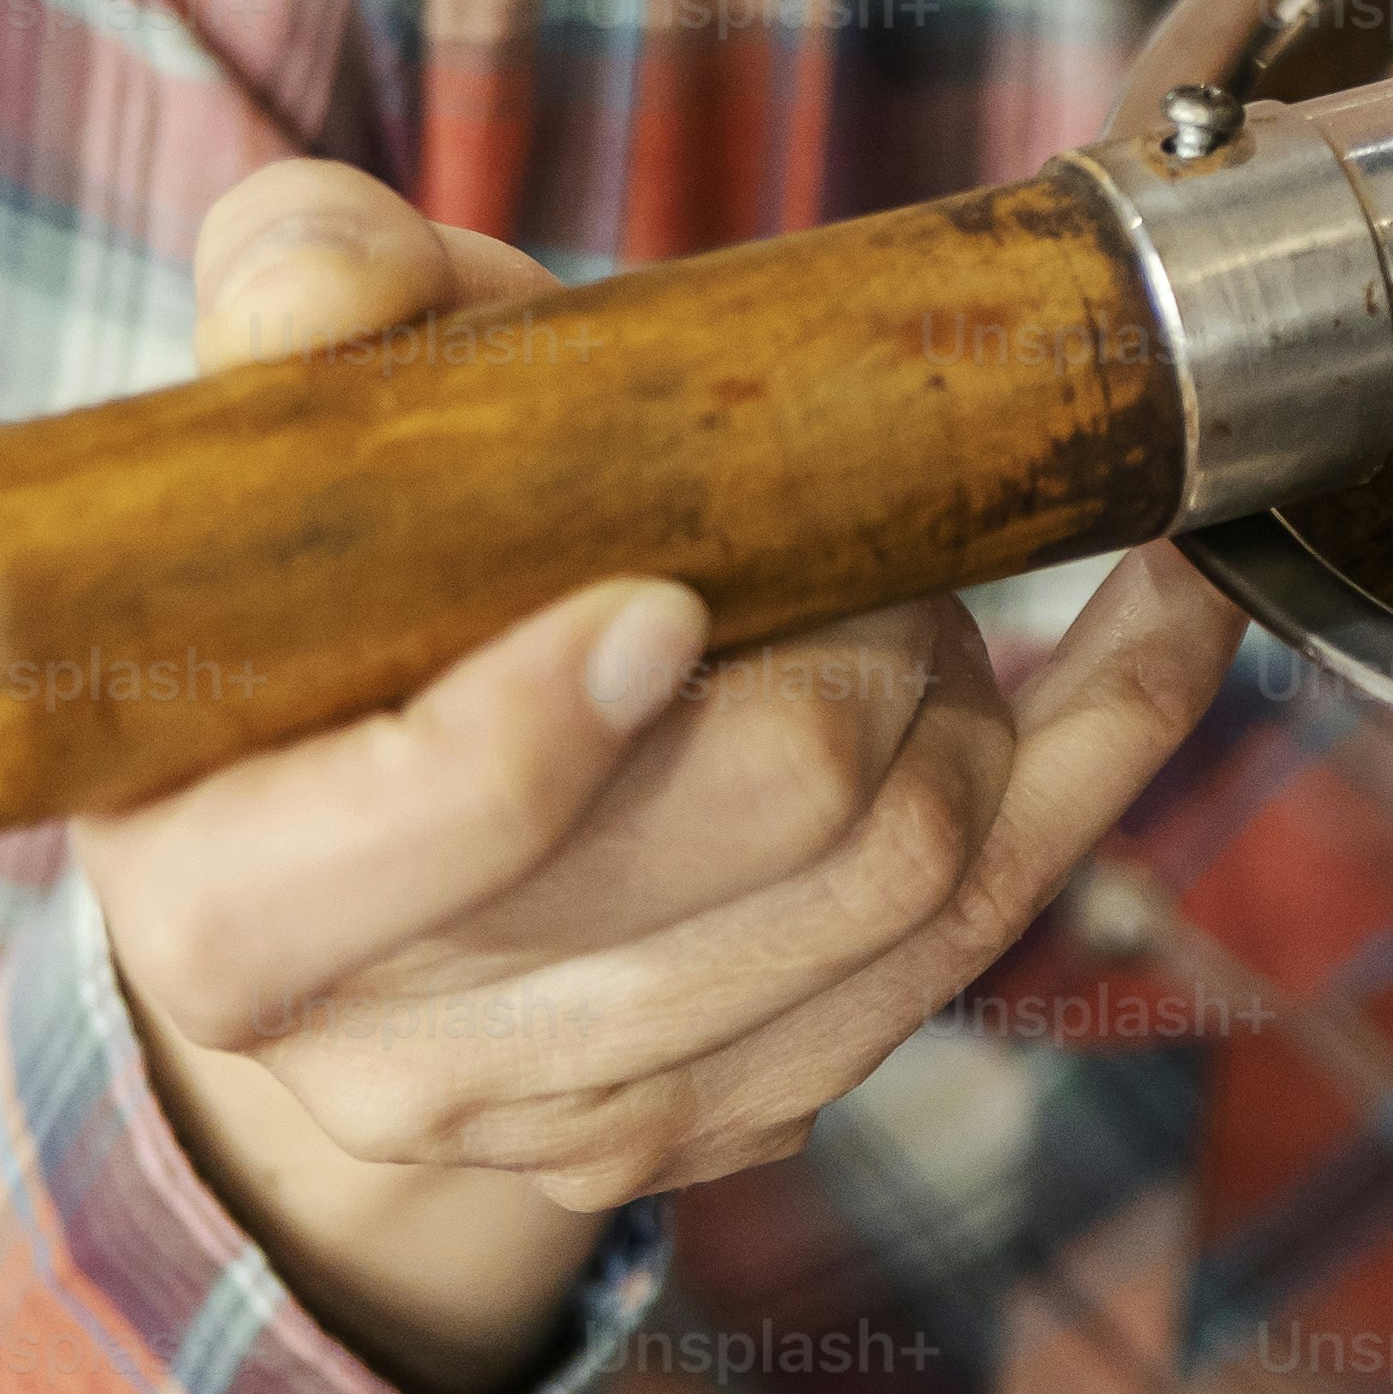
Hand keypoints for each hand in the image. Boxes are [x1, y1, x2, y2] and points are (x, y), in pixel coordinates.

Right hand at [68, 161, 1242, 1393]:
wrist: (352, 868)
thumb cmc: (328, 614)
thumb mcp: (277, 440)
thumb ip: (301, 308)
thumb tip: (324, 283)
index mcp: (236, 905)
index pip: (445, 831)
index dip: (561, 718)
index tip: (659, 591)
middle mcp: (402, 1053)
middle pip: (771, 815)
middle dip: (862, 636)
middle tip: (850, 527)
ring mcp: (592, 1109)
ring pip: (913, 881)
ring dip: (969, 692)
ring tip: (921, 578)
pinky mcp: (757, 1104)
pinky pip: (1005, 921)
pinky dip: (1109, 741)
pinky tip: (1157, 610)